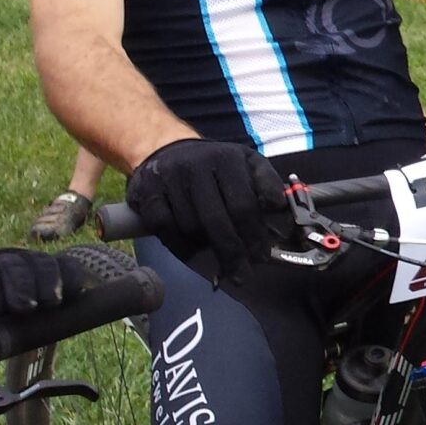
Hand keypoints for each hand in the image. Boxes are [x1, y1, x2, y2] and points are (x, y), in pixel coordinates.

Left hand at [0, 247, 95, 339]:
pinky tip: (78, 292)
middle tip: (28, 309)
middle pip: (15, 265)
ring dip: (50, 282)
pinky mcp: (52, 264)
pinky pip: (67, 264)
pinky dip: (74, 276)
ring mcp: (30, 260)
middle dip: (23, 286)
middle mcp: (4, 260)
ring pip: (42, 262)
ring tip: (53, 303)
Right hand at [125, 139, 294, 285]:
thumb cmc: (215, 164)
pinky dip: (179, 246)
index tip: (261, 256)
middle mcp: (197, 166)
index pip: (244, 204)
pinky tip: (193, 254)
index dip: (254, 234)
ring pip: (191, 227)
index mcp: (228, 158)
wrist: (168, 148)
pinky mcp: (146, 192)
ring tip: (218, 259)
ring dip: (206, 249)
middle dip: (232, 252)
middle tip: (241, 275)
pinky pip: (165, 228)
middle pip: (217, 220)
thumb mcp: (247, 162)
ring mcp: (169, 178)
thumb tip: (279, 209)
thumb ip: (266, 183)